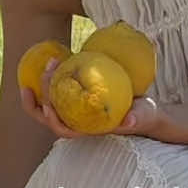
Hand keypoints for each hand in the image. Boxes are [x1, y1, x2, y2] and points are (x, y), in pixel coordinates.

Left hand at [20, 58, 165, 140]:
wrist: (146, 108)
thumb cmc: (144, 115)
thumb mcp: (143, 116)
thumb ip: (137, 119)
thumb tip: (130, 120)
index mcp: (88, 129)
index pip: (64, 130)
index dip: (53, 120)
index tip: (48, 106)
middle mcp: (79, 120)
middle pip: (50, 114)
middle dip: (41, 97)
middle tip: (47, 71)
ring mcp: (77, 107)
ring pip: (52, 99)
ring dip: (45, 83)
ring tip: (48, 62)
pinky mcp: (80, 94)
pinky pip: (62, 86)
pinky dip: (56, 74)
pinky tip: (57, 57)